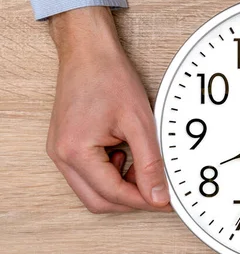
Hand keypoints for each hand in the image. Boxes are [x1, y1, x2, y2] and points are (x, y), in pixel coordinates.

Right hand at [46, 7, 171, 212]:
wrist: (89, 52)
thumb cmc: (110, 78)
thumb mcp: (139, 123)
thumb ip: (149, 164)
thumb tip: (157, 196)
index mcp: (76, 151)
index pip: (112, 194)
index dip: (143, 201)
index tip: (166, 201)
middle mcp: (61, 156)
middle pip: (97, 200)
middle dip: (130, 200)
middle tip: (157, 191)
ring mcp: (60, 151)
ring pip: (91, 190)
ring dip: (119, 187)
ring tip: (142, 166)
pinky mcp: (65, 145)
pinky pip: (87, 174)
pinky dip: (110, 174)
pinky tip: (127, 155)